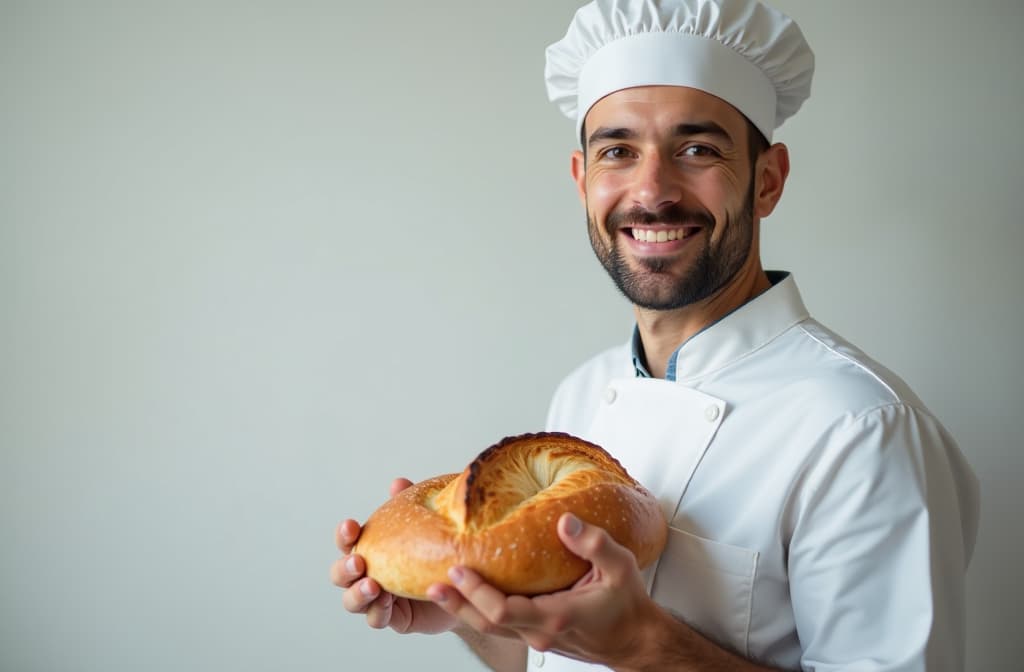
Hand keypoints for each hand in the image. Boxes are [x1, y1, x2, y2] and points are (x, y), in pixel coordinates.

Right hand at [330, 478, 458, 634]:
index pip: (347, 541)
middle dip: (344, 568)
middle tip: (358, 562)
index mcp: (371, 549)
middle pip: (339, 574)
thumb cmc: (439, 552)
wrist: (467, 587)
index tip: (351, 525)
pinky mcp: (394, 619)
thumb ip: (409, 506)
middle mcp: (368, 574)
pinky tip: (387, 601)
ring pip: (352, 601)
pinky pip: (377, 618)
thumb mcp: (426, 527)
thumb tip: (398, 483)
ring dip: (358, 593)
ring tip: (372, 585)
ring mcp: (378, 599)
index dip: (344, 534)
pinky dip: (378, 611)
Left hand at [425, 513, 664, 666]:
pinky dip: (478, 610)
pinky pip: (499, 625)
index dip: (477, 593)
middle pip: (486, 623)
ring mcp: (535, 637)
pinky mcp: (533, 634)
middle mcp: (540, 632)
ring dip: (462, 608)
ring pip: (489, 627)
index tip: (459, 570)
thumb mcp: (621, 567)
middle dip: (457, 602)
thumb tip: (564, 521)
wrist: (634, 640)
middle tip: (432, 581)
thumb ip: (594, 543)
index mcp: (558, 616)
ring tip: (437, 588)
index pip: (505, 611)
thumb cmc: (627, 604)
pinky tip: (465, 593)